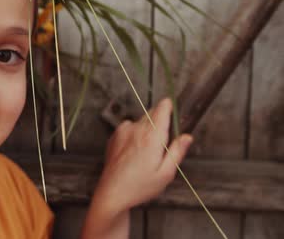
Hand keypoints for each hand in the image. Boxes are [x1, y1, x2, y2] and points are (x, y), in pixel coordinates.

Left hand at [95, 97, 192, 212]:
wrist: (112, 192)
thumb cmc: (139, 186)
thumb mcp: (166, 173)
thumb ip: (177, 151)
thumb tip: (187, 136)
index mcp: (151, 136)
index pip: (162, 108)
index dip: (169, 107)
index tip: (173, 110)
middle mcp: (135, 129)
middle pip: (152, 113)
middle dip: (160, 122)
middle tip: (162, 144)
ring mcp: (122, 131)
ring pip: (140, 121)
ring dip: (147, 129)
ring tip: (147, 152)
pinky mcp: (114, 136)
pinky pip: (129, 128)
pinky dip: (135, 134)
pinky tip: (135, 153)